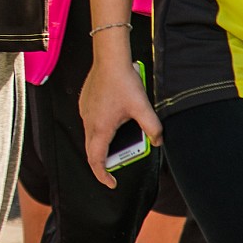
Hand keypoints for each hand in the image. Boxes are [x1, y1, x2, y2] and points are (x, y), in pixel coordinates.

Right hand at [78, 44, 159, 188]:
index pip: (96, 160)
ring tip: (120, 141)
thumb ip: (153, 128)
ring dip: (103, 143)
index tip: (111, 183)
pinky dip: (100, 129)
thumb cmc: (123, 82)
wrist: (109, 58)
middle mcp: (88, 122)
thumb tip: (158, 141)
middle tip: (119, 164)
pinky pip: (91, 122)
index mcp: (100, 128)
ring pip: (91, 135)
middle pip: (93, 150)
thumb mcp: (143, 107)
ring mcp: (85, 112)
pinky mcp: (85, 103)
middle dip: (105, 160)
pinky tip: (114, 121)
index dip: (102, 175)